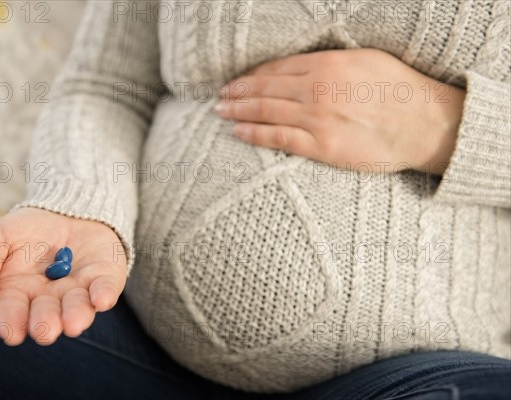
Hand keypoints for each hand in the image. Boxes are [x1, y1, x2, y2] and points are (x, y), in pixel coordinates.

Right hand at [0, 207, 126, 345]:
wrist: (67, 210)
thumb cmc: (27, 230)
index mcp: (17, 294)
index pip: (11, 312)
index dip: (11, 323)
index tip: (12, 333)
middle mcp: (49, 300)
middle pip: (46, 316)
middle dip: (45, 324)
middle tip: (45, 331)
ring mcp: (79, 291)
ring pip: (77, 308)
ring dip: (76, 316)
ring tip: (73, 324)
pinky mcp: (104, 278)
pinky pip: (105, 289)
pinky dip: (104, 295)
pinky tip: (102, 300)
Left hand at [215, 49, 465, 174]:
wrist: (426, 125)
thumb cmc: (401, 91)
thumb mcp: (366, 61)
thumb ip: (333, 62)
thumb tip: (308, 64)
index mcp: (327, 64)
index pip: (277, 68)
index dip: (253, 75)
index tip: (238, 80)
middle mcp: (317, 88)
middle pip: (265, 88)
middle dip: (238, 92)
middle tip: (220, 97)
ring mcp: (317, 117)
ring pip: (265, 111)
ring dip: (238, 111)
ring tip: (221, 112)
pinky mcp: (322, 145)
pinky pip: (278, 138)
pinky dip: (254, 134)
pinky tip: (238, 132)